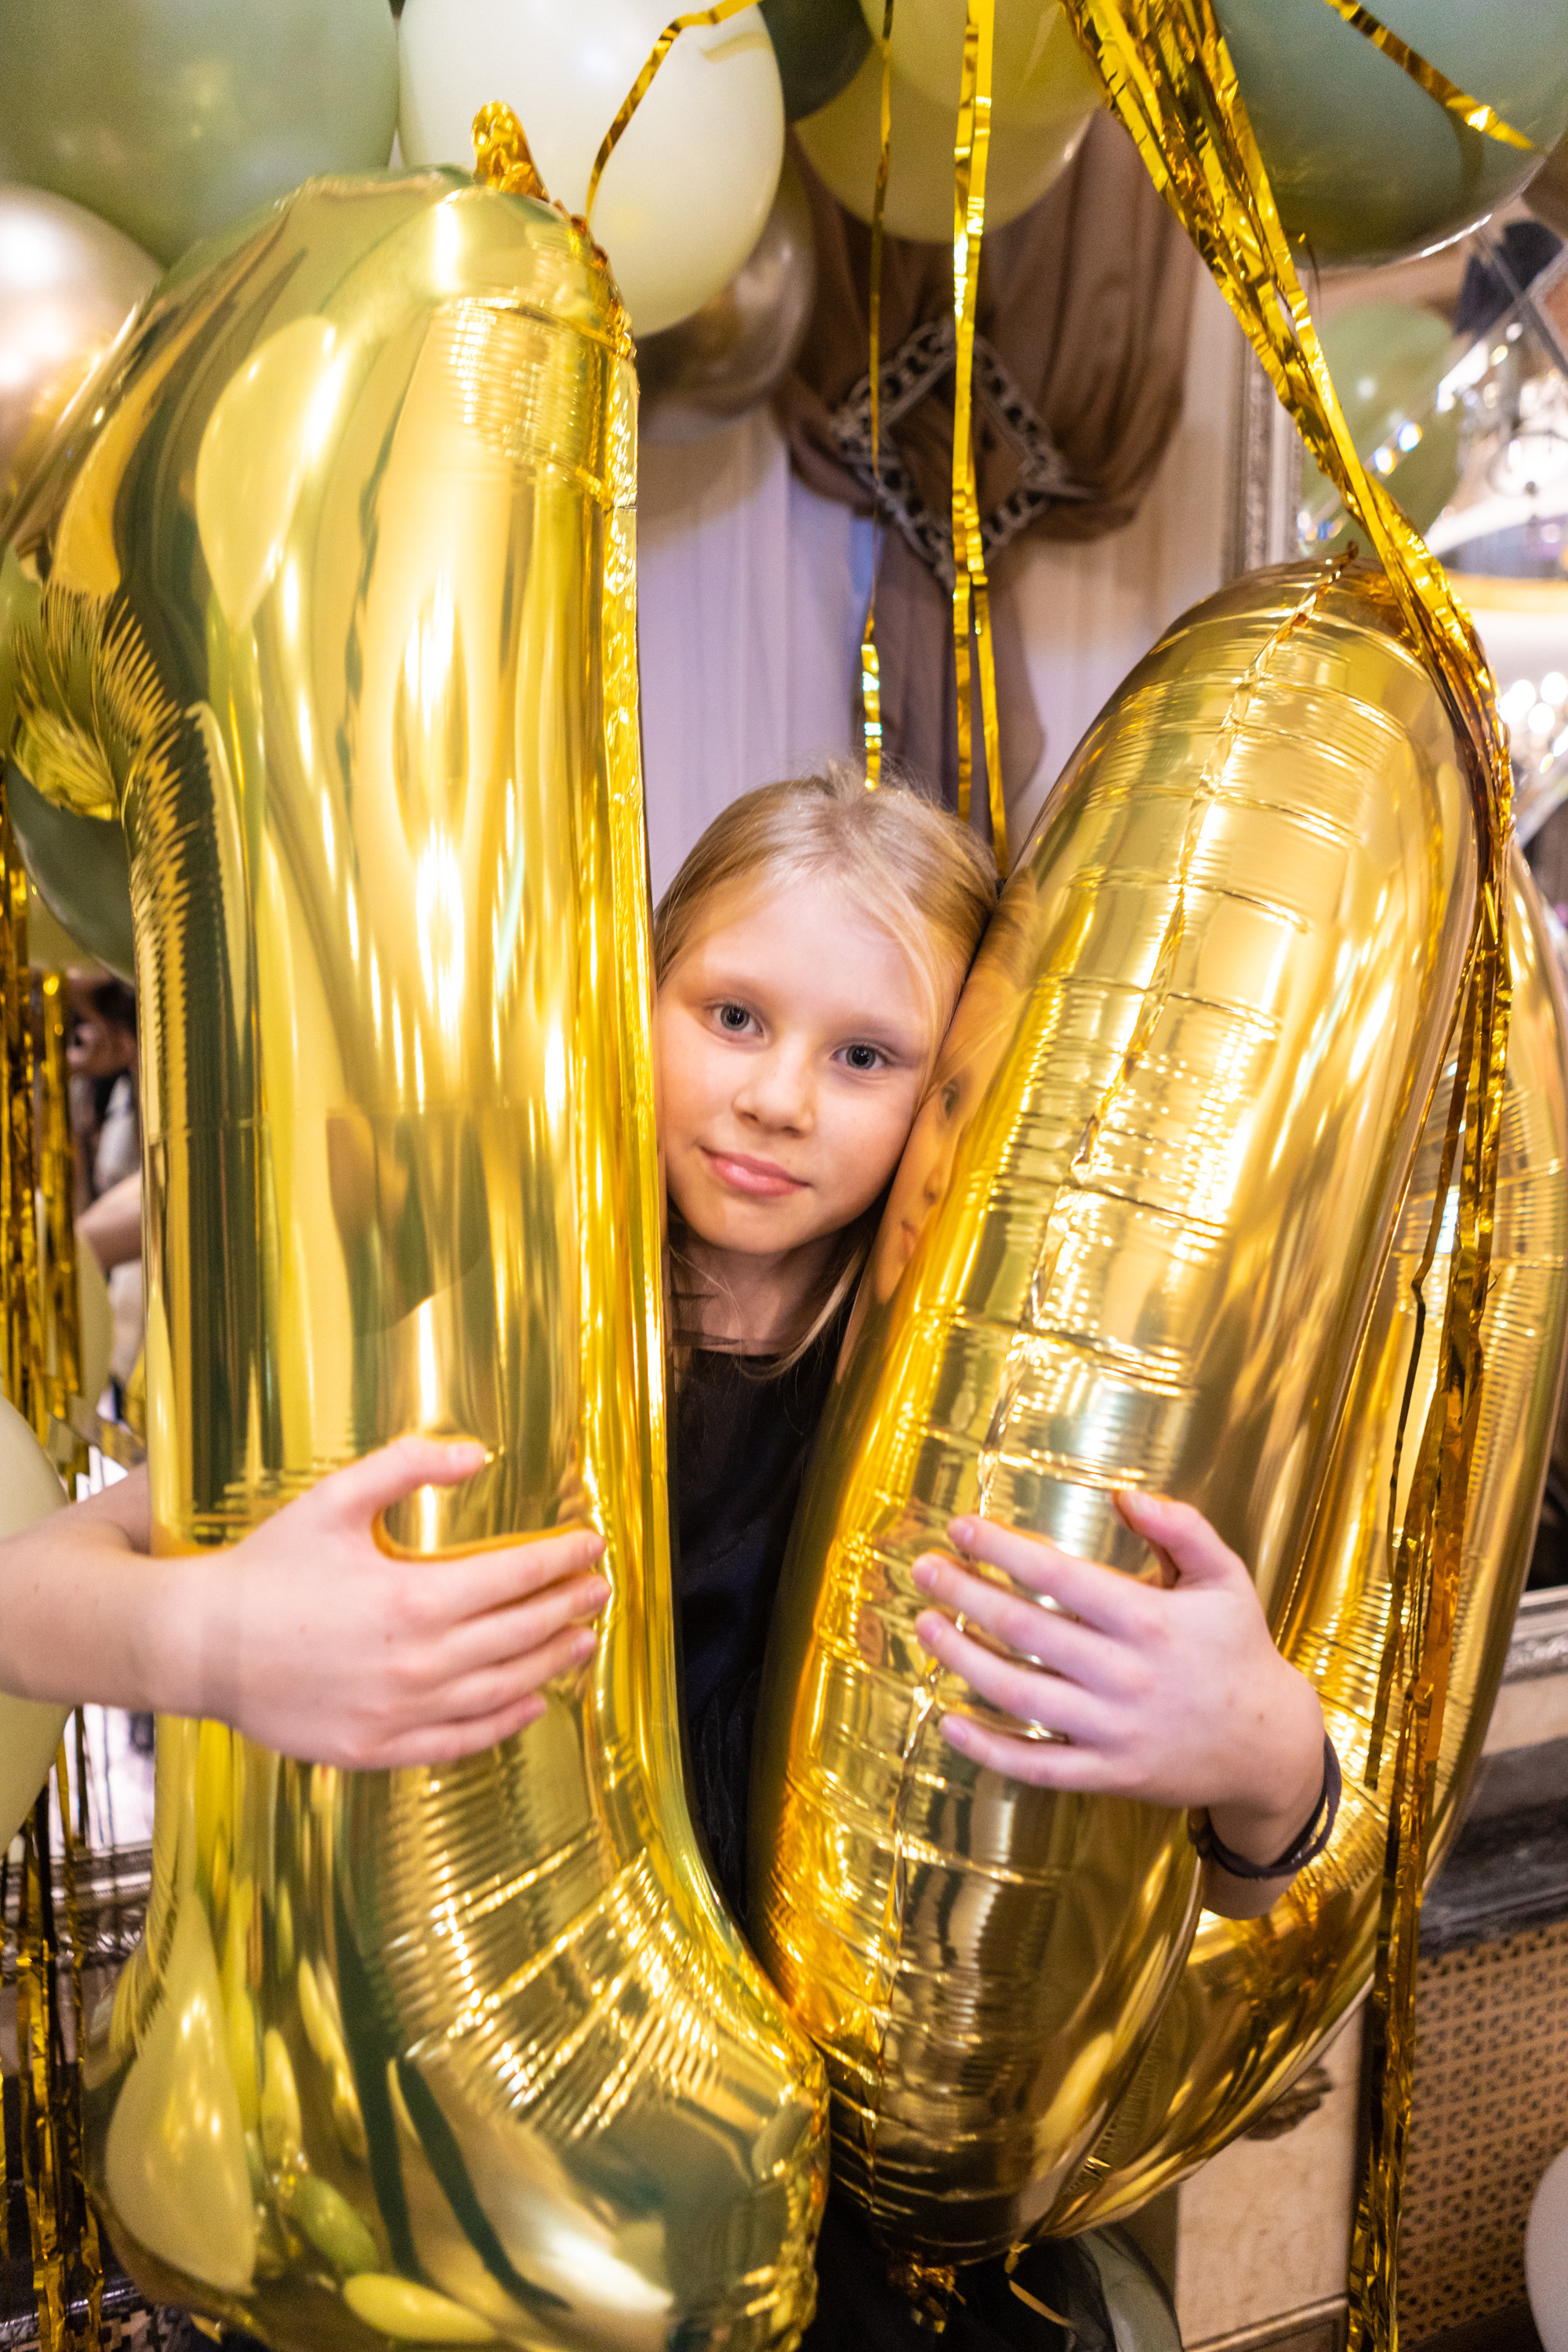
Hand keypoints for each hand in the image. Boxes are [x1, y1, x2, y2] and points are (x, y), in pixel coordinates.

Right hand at [174, 1437, 609, 1769]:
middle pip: (520, 1633)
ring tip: (581, 1640)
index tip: (591, 1545)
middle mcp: (418, 1661)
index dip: (562, 1559)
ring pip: (502, 1690)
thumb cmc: (267, 1568)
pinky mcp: (377, 1747)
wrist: (200, 1645)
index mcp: (414, 1597)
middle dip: (568, 1607)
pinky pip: (461, 1741)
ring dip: (550, 1663)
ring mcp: (400, 1711)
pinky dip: (504, 1723)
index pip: (516, 1576)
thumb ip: (409, 1466)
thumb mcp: (335, 1500)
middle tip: (598, 1589)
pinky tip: (531, 1704)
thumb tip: (478, 1454)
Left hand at [911, 1491, 1324, 1875]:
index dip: (1002, 1549)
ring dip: (961, 1658)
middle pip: (1025, 1629)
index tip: (960, 1527)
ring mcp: (1113, 1730)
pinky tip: (948, 1721)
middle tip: (924, 1569)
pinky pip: (1034, 1766)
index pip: (1059, 1577)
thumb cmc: (1237, 1649)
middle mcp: (1126, 1675)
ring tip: (924, 1626)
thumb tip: (1125, 1494)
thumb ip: (1181, 1528)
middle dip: (964, 1594)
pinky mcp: (1107, 1774)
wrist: (1269, 1745)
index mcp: (1150, 1620)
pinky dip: (986, 1748)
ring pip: (1018, 1694)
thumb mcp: (1225, 1577)